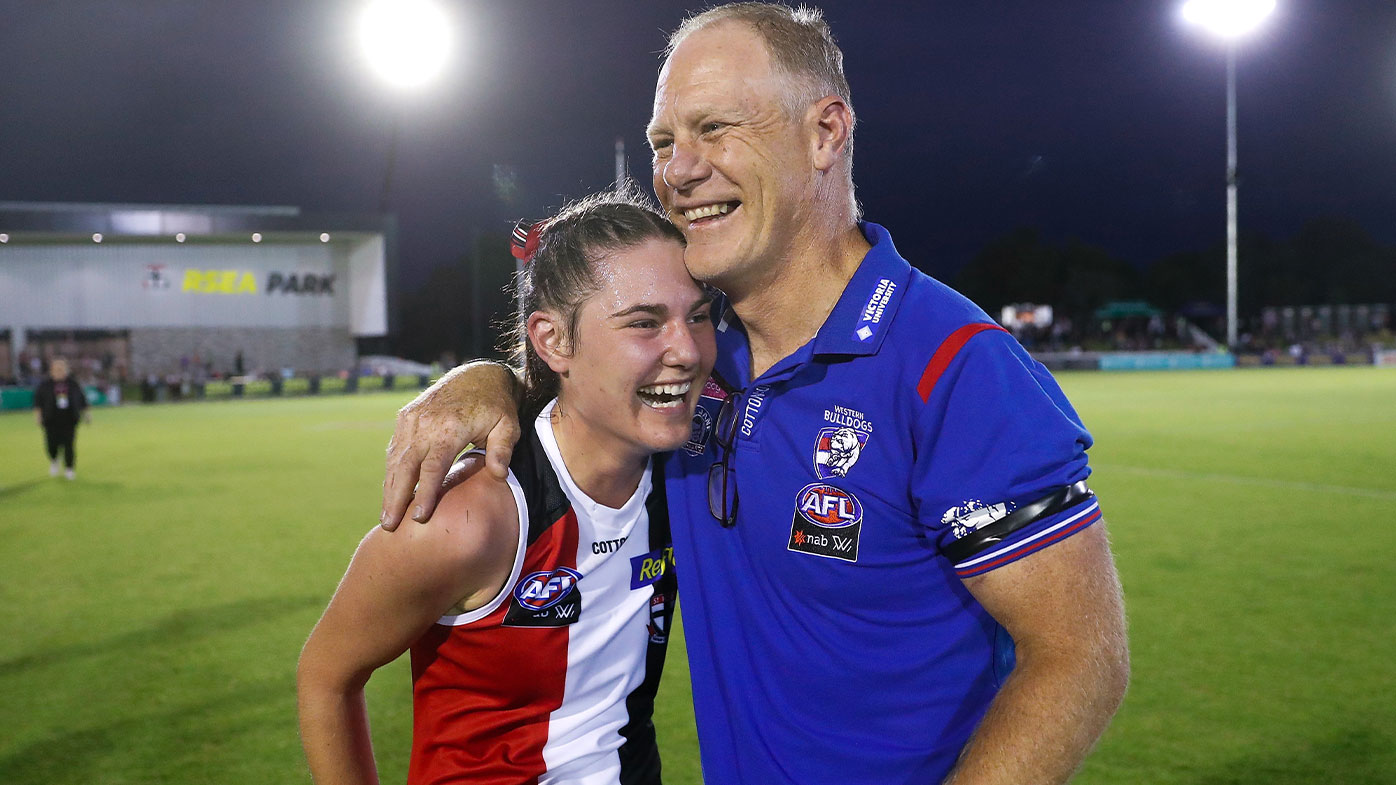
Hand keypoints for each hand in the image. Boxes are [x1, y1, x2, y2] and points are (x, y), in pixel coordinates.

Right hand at [380, 362, 522, 530]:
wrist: (478, 375)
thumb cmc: (497, 406)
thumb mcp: (508, 426)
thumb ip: (502, 450)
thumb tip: (498, 475)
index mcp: (450, 427)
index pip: (433, 467)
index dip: (424, 493)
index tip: (419, 517)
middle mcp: (425, 422)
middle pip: (406, 466)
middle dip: (396, 498)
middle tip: (389, 526)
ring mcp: (412, 418)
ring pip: (396, 459)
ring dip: (389, 488)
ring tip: (386, 516)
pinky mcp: (406, 416)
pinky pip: (395, 448)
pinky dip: (392, 471)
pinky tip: (390, 492)